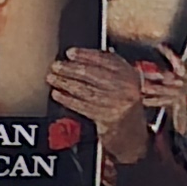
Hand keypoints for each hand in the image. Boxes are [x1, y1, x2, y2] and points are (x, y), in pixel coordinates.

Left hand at [51, 45, 153, 163]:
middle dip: (71, 69)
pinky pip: (83, 106)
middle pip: (94, 74)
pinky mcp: (107, 118)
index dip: (86, 55)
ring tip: (53, 78)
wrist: (133, 132)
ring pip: (86, 90)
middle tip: (56, 66)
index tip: (71, 53)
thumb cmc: (124, 104)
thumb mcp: (124, 82)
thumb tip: (81, 56)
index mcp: (130, 75)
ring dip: (66, 83)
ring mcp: (117, 104)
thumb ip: (109, 68)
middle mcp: (126, 88)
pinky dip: (68, 100)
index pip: (107, 60)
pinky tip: (58, 94)